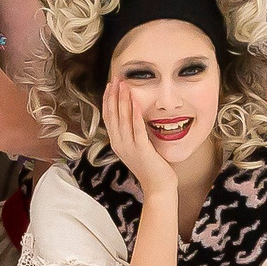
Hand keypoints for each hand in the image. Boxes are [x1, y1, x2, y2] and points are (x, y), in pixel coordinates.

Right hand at [102, 71, 175, 201]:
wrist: (157, 187)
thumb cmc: (151, 167)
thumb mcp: (137, 147)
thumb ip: (133, 133)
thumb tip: (134, 116)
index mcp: (117, 142)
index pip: (108, 117)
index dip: (108, 99)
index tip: (111, 85)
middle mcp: (119, 144)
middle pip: (112, 115)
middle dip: (114, 95)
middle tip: (116, 78)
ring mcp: (129, 147)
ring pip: (123, 119)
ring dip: (123, 100)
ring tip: (124, 85)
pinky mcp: (141, 150)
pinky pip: (137, 129)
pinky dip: (135, 115)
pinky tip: (136, 102)